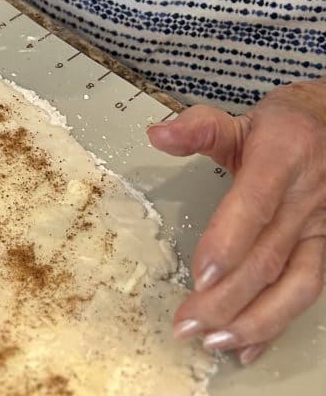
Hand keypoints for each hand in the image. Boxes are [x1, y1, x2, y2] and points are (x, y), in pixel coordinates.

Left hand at [148, 79, 325, 365]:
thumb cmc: (286, 127)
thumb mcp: (241, 118)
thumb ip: (197, 128)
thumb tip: (157, 134)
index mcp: (280, 160)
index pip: (254, 206)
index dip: (228, 242)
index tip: (199, 275)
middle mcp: (306, 200)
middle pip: (267, 257)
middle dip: (227, 297)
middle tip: (188, 322)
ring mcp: (323, 229)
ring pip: (295, 285)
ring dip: (256, 321)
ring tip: (216, 342)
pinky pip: (307, 292)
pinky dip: (278, 324)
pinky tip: (249, 347)